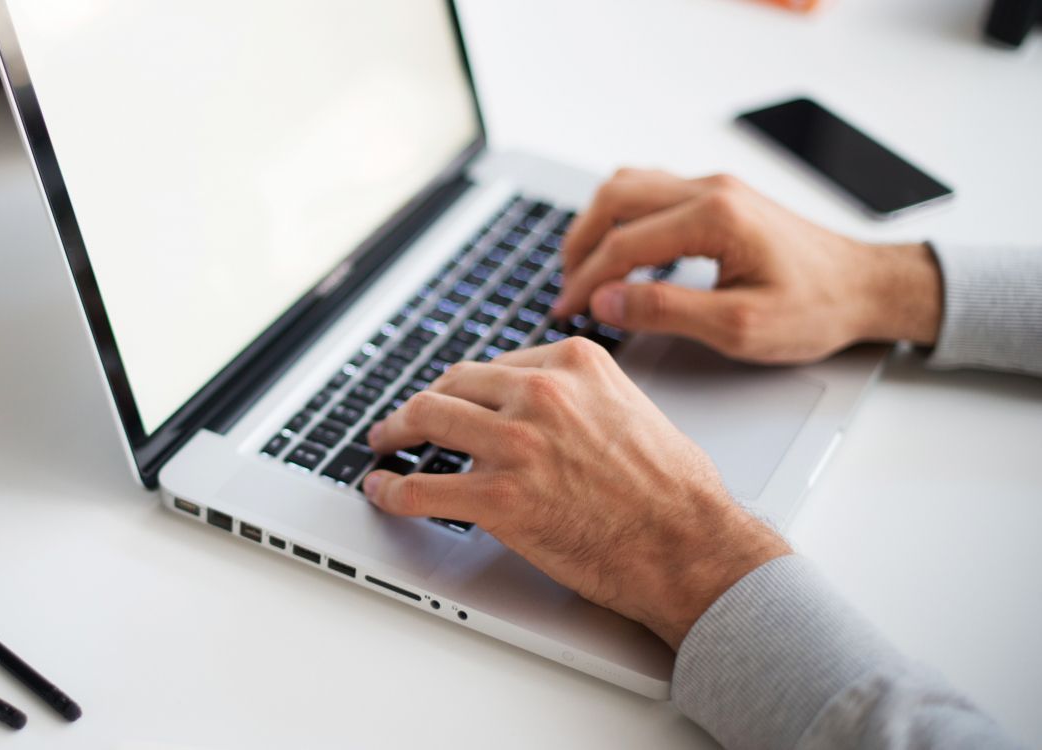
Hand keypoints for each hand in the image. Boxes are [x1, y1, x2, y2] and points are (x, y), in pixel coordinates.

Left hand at [361, 338, 790, 648]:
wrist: (688, 543)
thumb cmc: (673, 489)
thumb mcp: (631, 407)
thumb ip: (581, 396)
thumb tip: (546, 407)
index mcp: (573, 364)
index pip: (495, 365)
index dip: (466, 387)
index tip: (453, 398)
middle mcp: (540, 393)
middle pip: (453, 384)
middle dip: (423, 402)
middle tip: (406, 419)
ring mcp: (515, 444)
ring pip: (428, 420)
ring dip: (397, 432)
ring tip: (386, 444)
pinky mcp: (498, 498)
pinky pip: (422, 489)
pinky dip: (392, 491)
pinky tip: (383, 492)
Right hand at [552, 169, 942, 363]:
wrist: (866, 287)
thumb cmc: (816, 308)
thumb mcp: (738, 327)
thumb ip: (666, 311)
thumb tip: (606, 300)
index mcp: (715, 218)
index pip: (624, 243)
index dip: (586, 280)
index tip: (566, 311)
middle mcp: (711, 190)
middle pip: (614, 198)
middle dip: (579, 244)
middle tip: (565, 287)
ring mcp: (715, 187)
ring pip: (629, 186)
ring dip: (597, 224)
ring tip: (584, 268)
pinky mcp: (719, 196)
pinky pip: (651, 190)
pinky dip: (622, 217)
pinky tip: (620, 250)